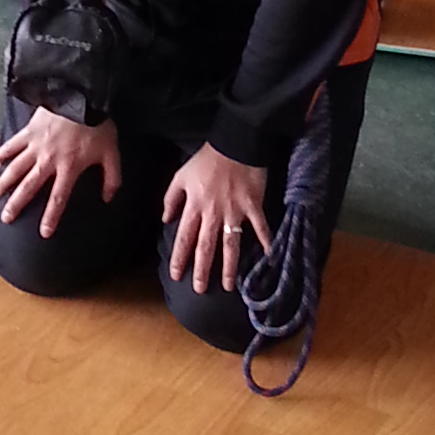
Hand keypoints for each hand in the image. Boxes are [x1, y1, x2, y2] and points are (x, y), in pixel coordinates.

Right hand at [0, 107, 120, 235]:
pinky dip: (4, 153)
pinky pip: (13, 144)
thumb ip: (112, 178)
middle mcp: (48, 161)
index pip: (58, 199)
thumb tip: (108, 198)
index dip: (50, 217)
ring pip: (15, 168)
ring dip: (4, 183)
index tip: (43, 233)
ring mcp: (35, 145)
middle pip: (28, 187)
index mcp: (69, 168)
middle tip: (5, 218)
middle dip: (16, 205)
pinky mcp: (29, 131)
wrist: (82, 95)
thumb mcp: (112, 153)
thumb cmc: (98, 124)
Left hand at [163, 144, 271, 295]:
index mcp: (194, 206)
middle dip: (202, 270)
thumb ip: (171, 198)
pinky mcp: (253, 205)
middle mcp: (213, 213)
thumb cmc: (206, 160)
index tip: (176, 275)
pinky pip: (260, 227)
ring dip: (229, 266)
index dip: (179, 258)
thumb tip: (166, 220)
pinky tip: (269, 257)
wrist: (234, 143)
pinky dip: (265, 241)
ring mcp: (235, 211)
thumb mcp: (181, 175)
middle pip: (206, 246)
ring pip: (230, 244)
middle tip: (200, 290)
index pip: (184, 237)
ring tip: (228, 286)